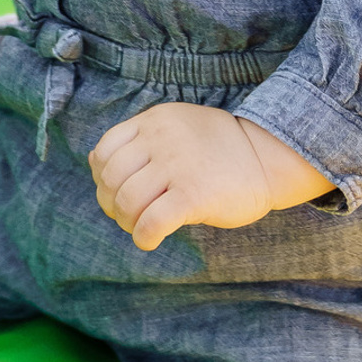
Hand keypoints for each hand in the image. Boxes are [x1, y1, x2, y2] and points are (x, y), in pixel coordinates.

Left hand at [89, 104, 331, 251]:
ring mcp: (177, 165)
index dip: (102, 178)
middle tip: (128, 216)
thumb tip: (94, 164)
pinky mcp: (194, 194)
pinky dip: (144, 237)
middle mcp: (161, 138)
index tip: (116, 193)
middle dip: (112, 204)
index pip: (105, 150)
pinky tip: (150, 240)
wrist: (267, 158)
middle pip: (112, 178)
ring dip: (127, 222)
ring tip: (142, 226)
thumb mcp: (175, 129)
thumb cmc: (217, 150)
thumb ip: (139, 142)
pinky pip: (152, 222)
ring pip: (127, 201)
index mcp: (154, 121)